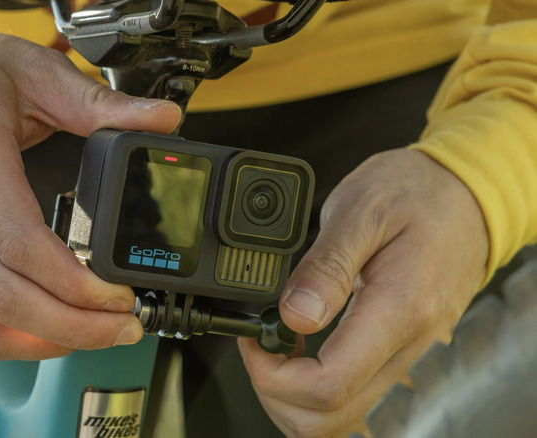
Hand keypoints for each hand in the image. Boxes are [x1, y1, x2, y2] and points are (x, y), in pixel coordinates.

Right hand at [0, 31, 180, 359]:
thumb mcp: (34, 72)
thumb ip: (101, 103)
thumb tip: (162, 119)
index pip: (22, 246)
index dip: (77, 286)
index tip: (119, 296)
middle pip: (4, 298)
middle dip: (74, 328)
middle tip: (120, 327)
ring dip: (44, 343)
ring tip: (92, 333)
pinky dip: (9, 335)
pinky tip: (46, 323)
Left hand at [238, 149, 488, 436]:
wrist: (466, 194)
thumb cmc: (416, 193)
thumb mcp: (360, 209)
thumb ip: (326, 266)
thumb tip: (293, 317)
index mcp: (398, 310)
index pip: (328, 385)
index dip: (273, 375)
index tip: (253, 339)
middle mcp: (408, 344)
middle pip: (329, 418)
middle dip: (276, 393)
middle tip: (258, 345)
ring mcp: (408, 354)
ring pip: (341, 418)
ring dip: (294, 396)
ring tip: (275, 346)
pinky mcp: (401, 351)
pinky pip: (355, 396)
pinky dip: (316, 387)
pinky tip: (300, 349)